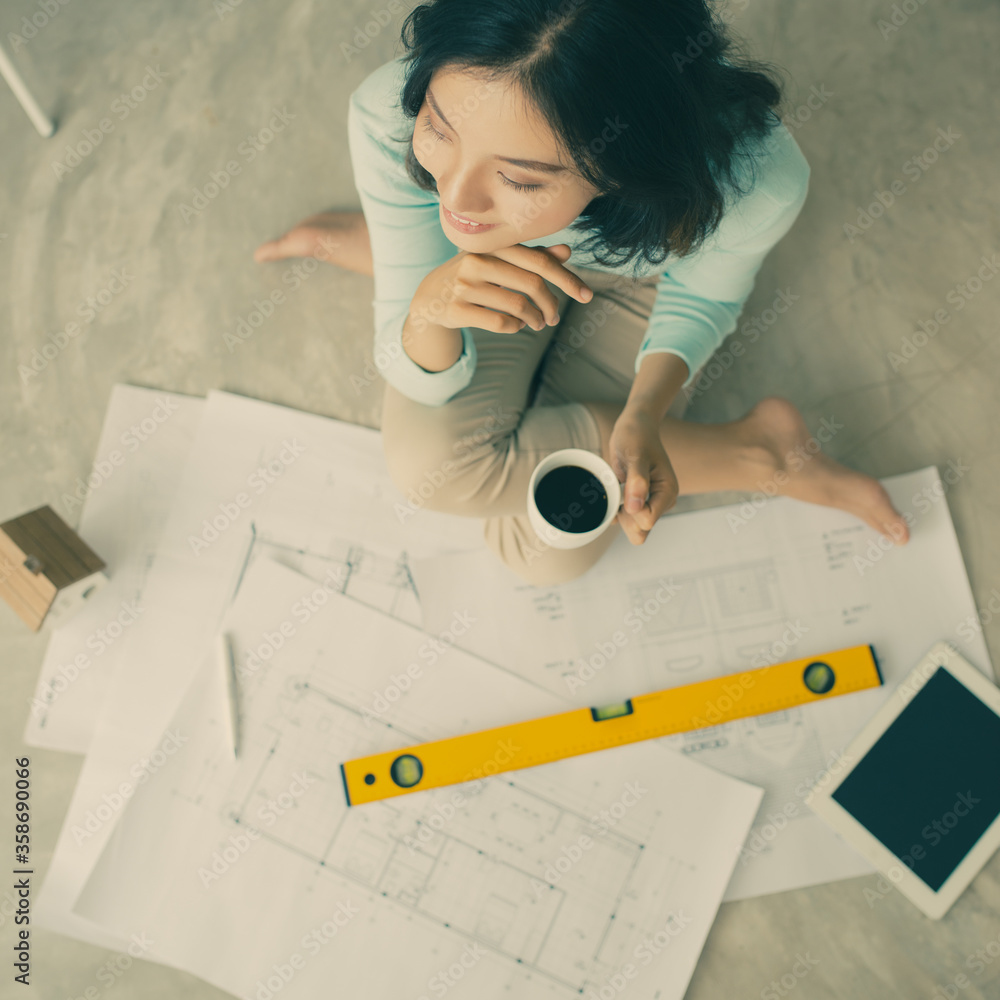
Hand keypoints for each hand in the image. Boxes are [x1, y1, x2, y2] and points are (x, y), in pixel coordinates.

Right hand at [410, 243, 592, 334]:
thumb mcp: (500, 261)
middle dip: (551, 304)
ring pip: (517, 305)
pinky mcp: (456, 310)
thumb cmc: (473, 275)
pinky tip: (516, 326)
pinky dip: (515, 327)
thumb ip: (532, 256)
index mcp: (492, 245)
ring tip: (539, 323)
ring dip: (535, 319)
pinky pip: (500, 323)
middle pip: (532, 284)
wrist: (429, 296)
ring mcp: (464, 285)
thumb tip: (567, 251)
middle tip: (555, 317)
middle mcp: (477, 261)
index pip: (540, 260)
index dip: (567, 279)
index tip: (586, 295)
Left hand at [608, 411, 678, 544]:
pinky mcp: (637, 502)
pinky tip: (613, 491)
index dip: (630, 511)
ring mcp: (648, 503)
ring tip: (616, 488)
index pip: (647, 521)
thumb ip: (636, 481)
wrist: (634, 427)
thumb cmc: (636, 436)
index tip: (623, 489)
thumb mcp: (636, 454)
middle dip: (624, 517)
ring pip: (631, 527)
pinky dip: (613, 510)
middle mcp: (660, 501)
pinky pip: (624, 519)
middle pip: (640, 531)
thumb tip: (635, 508)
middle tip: (618, 490)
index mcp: (667, 492)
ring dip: (617, 513)